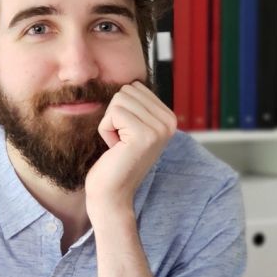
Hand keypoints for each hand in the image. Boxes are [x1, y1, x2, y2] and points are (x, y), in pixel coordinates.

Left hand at [85, 81, 176, 222]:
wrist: (112, 193)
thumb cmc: (116, 159)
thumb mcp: (132, 126)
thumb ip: (137, 105)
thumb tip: (131, 83)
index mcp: (169, 118)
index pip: (135, 87)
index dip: (121, 110)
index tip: (127, 135)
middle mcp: (170, 122)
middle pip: (127, 90)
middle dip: (115, 114)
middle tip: (121, 141)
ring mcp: (159, 129)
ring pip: (119, 99)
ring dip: (110, 123)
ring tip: (119, 145)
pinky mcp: (144, 135)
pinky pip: (113, 113)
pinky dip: (106, 130)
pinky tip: (115, 149)